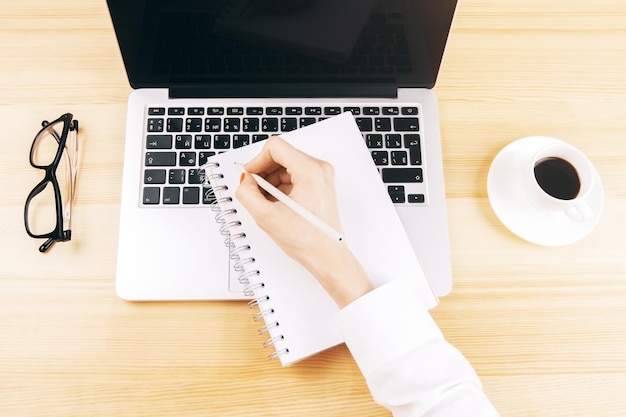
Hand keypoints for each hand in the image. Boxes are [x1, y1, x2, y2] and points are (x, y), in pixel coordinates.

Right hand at [235, 136, 371, 307]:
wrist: (327, 257)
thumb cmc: (307, 240)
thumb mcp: (266, 217)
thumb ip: (247, 194)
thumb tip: (243, 181)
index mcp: (310, 171)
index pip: (275, 147)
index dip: (257, 161)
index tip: (249, 177)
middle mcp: (319, 169)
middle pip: (281, 155)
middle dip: (264, 173)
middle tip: (255, 193)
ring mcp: (321, 176)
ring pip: (286, 166)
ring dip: (271, 182)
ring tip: (268, 204)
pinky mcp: (319, 185)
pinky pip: (294, 176)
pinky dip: (281, 188)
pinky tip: (277, 206)